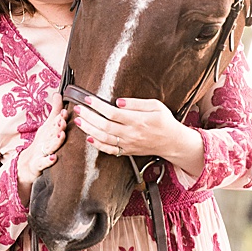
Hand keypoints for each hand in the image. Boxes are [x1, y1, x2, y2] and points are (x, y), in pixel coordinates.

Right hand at [15, 105, 69, 196]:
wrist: (25, 164)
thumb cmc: (41, 143)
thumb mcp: (47, 126)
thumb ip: (54, 111)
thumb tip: (58, 94)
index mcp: (48, 131)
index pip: (54, 123)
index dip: (60, 117)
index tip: (65, 111)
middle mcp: (45, 140)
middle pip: (51, 132)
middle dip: (57, 126)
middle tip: (63, 120)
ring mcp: (41, 152)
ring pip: (50, 146)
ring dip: (55, 140)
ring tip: (61, 135)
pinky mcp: (38, 164)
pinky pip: (43, 163)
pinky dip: (48, 160)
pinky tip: (54, 158)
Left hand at [72, 97, 203, 175]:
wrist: (173, 142)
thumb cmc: (165, 122)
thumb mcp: (156, 106)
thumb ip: (136, 103)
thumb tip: (118, 101)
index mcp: (138, 121)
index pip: (113, 113)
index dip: (98, 106)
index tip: (88, 99)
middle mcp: (131, 133)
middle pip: (104, 125)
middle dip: (88, 116)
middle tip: (78, 108)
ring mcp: (128, 144)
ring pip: (104, 138)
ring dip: (89, 129)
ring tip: (78, 120)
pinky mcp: (127, 151)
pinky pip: (109, 150)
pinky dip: (97, 145)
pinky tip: (89, 137)